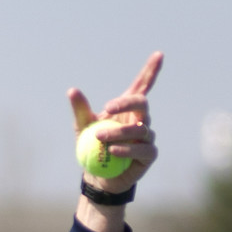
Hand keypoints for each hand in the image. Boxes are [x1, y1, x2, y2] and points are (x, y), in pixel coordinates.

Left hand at [69, 50, 162, 195]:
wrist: (98, 177)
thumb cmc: (92, 148)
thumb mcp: (83, 128)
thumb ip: (80, 110)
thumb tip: (72, 90)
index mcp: (127, 109)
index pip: (142, 86)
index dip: (151, 70)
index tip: (158, 55)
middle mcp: (141, 120)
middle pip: (142, 103)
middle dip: (126, 103)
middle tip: (107, 109)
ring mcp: (147, 137)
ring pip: (139, 129)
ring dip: (119, 132)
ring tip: (100, 138)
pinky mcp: (149, 155)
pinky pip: (142, 149)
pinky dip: (127, 149)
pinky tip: (113, 151)